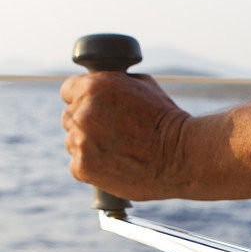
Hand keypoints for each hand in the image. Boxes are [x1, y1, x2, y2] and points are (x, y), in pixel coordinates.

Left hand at [61, 72, 189, 199]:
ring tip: (116, 151)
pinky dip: (91, 167)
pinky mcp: (84, 168)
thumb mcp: (143, 84)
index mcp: (93, 87)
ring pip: (72, 142)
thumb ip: (113, 83)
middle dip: (86, 123)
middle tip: (111, 133)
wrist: (181, 156)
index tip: (96, 109)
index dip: (83, 99)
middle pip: (69, 117)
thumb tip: (101, 83)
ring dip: (88, 146)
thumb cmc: (166, 119)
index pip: (68, 90)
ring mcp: (81, 142)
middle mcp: (83, 113)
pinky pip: (76, 165)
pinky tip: (112, 165)